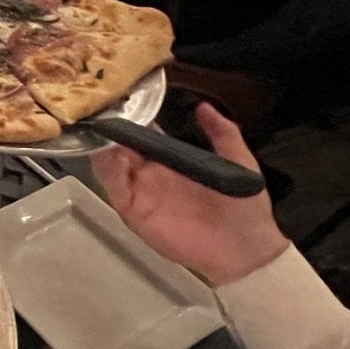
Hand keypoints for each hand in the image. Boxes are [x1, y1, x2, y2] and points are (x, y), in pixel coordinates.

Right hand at [89, 103, 288, 286]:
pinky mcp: (136, 214)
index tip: (125, 100)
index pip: (146, 136)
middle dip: (113, 132)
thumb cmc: (244, 205)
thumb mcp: (238, 160)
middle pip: (122, 149)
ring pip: (112, 168)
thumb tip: (203, 106)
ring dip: (105, 149)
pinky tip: (110, 157)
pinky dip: (108, 173)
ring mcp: (142, 195)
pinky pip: (116, 191)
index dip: (134, 120)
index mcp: (173, 162)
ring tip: (105, 133)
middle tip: (105, 113)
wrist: (244, 248)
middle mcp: (152, 176)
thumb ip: (222, 132)